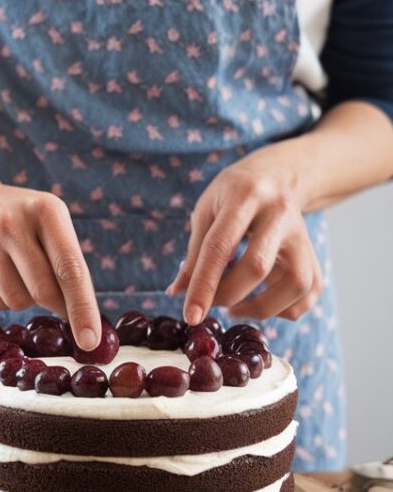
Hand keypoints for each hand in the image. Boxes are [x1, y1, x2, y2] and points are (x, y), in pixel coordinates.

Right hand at [0, 173, 101, 349]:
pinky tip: (1, 277)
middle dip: (57, 307)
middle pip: (42, 291)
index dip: (82, 309)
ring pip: (17, 301)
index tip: (90, 341)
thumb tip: (84, 322)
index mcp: (45, 210)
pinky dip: (4, 299)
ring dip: (27, 300)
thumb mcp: (52, 224)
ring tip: (22, 275)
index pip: (70, 270)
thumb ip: (68, 264)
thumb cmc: (25, 221)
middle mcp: (11, 223)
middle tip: (61, 306)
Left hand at [168, 142, 322, 323]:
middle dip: (228, 296)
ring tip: (236, 307)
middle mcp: (279, 214)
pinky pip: (311, 291)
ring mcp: (302, 234)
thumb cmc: (232, 195)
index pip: (221, 246)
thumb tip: (176, 293)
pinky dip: (287, 309)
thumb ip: (193, 253)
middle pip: (258, 266)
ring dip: (262, 308)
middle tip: (210, 302)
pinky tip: (262, 303)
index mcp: (244, 197)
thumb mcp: (205, 211)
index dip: (204, 285)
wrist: (277, 174)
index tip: (191, 316)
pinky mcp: (314, 251)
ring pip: (296, 284)